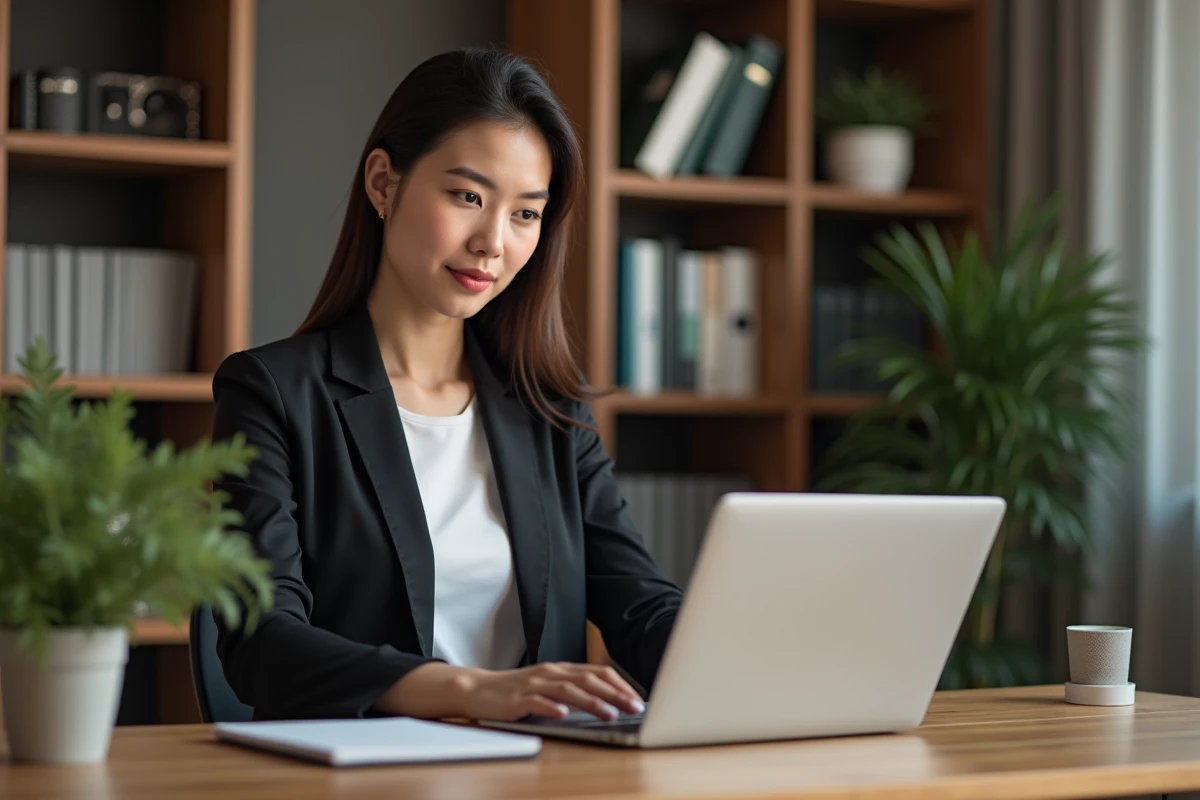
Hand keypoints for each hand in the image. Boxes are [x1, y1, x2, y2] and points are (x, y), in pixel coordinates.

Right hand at [456, 662, 644, 721]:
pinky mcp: (517, 700)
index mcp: (561, 670)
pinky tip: (564, 715)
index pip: (598, 672)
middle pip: (588, 680)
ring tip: (610, 713)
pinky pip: (537, 703)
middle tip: (635, 707)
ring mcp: (534, 685)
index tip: (638, 699)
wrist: (478, 689)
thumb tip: (608, 703)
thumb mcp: (549, 687)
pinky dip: (552, 708)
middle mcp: (551, 673)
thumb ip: (573, 691)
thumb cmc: (517, 691)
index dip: (620, 684)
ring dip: (591, 702)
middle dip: (614, 694)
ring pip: (568, 691)